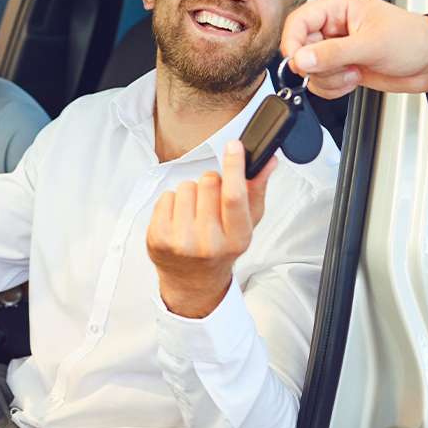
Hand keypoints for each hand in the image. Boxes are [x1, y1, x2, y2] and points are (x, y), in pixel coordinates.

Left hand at [147, 141, 276, 318]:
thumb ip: (257, 190)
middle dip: (211, 183)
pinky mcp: (158, 237)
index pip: (234, 196)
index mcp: (236, 239)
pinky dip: (173, 202)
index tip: (234, 146)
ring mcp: (181, 242)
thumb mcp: (246, 224)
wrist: (193, 280)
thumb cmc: (221, 248)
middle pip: (208, 183)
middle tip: (211, 203)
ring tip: (195, 213)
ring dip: (191, 194)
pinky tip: (179, 219)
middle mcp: (209, 243)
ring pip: (186, 186)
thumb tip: (268, 162)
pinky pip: (166, 196)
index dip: (235, 167)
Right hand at [279, 0, 427, 98]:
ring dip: (328, 79)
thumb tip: (301, 59)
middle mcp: (333, 26)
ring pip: (309, 69)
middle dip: (317, 66)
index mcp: (338, 6)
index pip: (298, 21)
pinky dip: (332, 88)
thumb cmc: (413, 40)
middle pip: (300, 49)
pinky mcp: (340, 67)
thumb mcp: (372, 45)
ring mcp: (336, 48)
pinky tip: (352, 80)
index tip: (298, 63)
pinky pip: (320, 81)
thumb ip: (333, 53)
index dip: (293, 43)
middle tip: (338, 69)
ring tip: (352, 73)